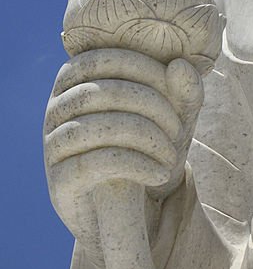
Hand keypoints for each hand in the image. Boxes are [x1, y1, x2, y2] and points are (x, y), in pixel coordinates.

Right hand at [44, 47, 203, 264]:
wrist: (125, 209)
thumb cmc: (147, 147)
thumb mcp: (172, 116)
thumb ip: (183, 89)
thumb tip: (180, 65)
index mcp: (76, 81)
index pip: (101, 58)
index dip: (141, 66)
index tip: (174, 84)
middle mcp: (57, 109)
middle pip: (103, 91)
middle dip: (151, 104)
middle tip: (179, 128)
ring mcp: (53, 144)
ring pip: (100, 126)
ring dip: (147, 137)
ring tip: (171, 156)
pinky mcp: (59, 180)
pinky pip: (97, 163)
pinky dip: (137, 165)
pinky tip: (159, 173)